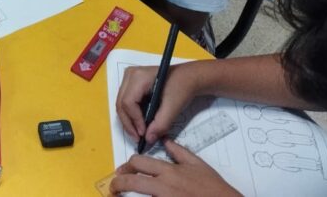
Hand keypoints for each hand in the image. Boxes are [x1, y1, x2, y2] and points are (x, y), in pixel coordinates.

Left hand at [110, 140, 240, 196]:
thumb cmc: (213, 187)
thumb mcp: (197, 164)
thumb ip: (178, 151)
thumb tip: (164, 139)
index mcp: (169, 171)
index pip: (139, 163)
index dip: (127, 166)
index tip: (122, 171)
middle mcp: (163, 186)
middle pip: (132, 182)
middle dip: (118, 183)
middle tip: (114, 187)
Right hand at [116, 65, 196, 148]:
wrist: (188, 77)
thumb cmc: (182, 88)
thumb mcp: (174, 107)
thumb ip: (161, 124)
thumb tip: (148, 139)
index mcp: (139, 77)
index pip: (128, 102)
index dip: (134, 120)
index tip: (143, 135)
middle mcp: (129, 75)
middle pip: (121, 103)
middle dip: (128, 123)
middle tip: (138, 139)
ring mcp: (129, 79)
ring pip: (121, 104)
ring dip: (129, 121)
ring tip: (139, 134)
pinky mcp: (131, 84)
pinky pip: (125, 102)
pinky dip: (131, 115)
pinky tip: (140, 125)